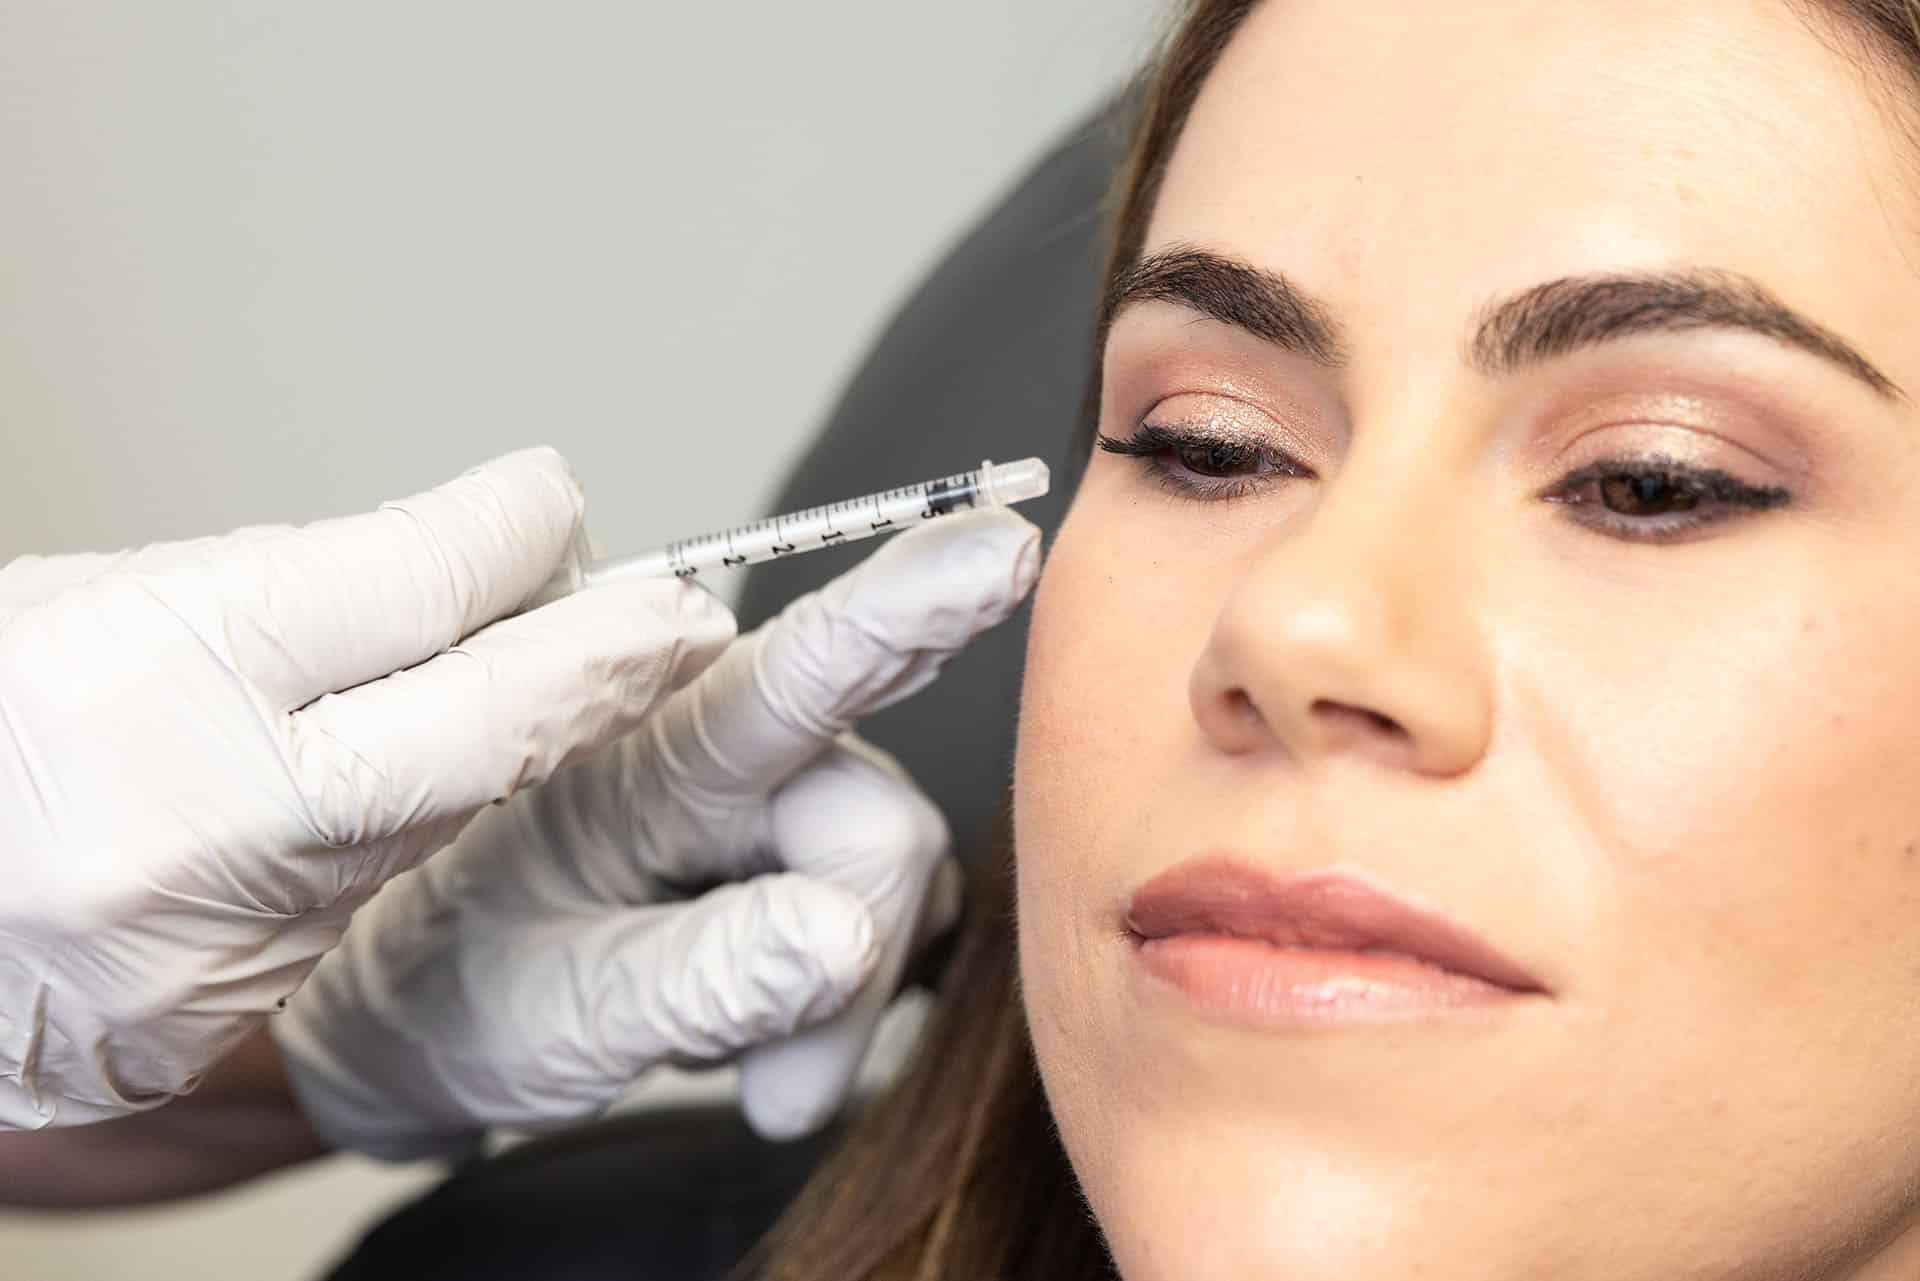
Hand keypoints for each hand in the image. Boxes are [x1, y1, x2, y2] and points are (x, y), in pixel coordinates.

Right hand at [0, 449, 733, 1127]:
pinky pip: (376, 894)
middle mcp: (202, 818)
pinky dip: (434, 823)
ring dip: (539, 737)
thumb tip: (482, 564)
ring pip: (452, 816)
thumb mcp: (107, 592)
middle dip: (611, 657)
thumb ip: (302, 587)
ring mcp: (226, 938)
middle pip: (492, 724)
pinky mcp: (230, 1011)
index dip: (519, 528)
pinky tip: (452, 773)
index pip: (420, 583)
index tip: (555, 499)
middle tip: (680, 611)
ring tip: (588, 674)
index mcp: (155, 672)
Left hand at [270, 507, 1040, 1158]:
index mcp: (646, 751)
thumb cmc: (456, 997)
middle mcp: (723, 736)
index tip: (996, 545)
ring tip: (725, 1037)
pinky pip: (887, 906)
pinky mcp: (807, 829)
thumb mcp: (558, 1019)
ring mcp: (774, 784)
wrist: (413, 1014)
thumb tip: (848, 934)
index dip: (907, 604)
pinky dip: (837, 983)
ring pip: (892, 878)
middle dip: (846, 961)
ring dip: (834, 988)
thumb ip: (705, 977)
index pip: (800, 669)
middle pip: (878, 826)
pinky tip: (755, 1005)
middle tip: (772, 1083)